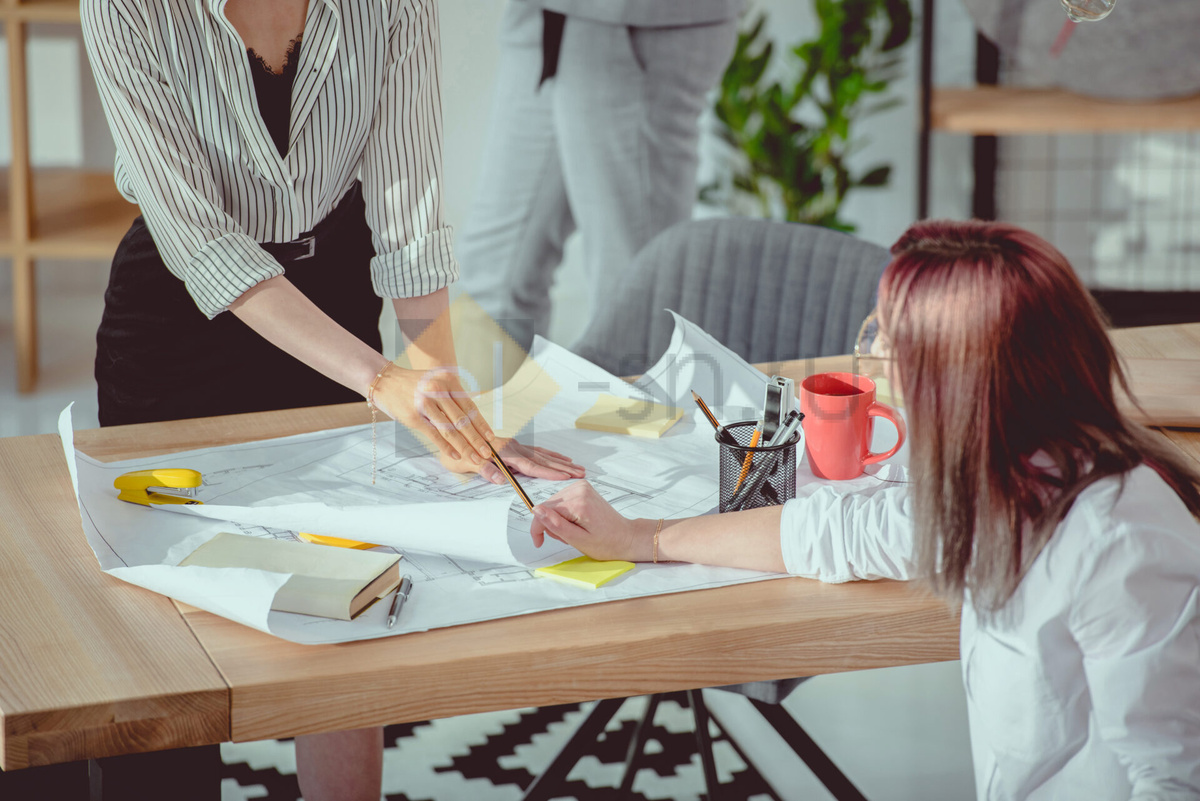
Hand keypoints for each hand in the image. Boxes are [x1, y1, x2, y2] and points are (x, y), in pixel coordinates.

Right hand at [372, 365, 494, 465]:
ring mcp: (425, 403)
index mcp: (448, 380)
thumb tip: (473, 419)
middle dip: (477, 439)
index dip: (481, 424)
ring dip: (465, 447)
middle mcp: (438, 390)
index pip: (470, 407)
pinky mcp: (414, 416)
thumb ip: (454, 397)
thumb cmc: (415, 385)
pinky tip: (456, 455)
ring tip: (475, 458)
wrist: (386, 381)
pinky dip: (447, 447)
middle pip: (462, 420)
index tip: (491, 438)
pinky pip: (434, 435)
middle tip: (487, 453)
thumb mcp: (437, 382)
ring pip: (450, 429)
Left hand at [439, 437, 585, 482]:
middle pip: (541, 459)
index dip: (548, 472)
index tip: (564, 476)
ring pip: (542, 455)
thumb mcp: (464, 463)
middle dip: (563, 467)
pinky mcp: (514, 446)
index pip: (529, 464)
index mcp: (502, 452)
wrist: (449, 433)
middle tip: (581, 473)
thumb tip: (500, 479)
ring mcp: (514, 445)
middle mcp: (511, 446)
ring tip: (577, 467)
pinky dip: (551, 455)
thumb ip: (483, 470)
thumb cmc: (455, 451)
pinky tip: (560, 458)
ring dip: (560, 462)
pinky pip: (536, 451)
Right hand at [530, 480, 654, 561]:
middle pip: (548, 506)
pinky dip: (564, 515)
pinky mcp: (582, 488)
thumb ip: (555, 525)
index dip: (538, 528)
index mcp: (578, 502)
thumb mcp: (578, 540)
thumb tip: (536, 510)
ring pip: (553, 504)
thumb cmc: (606, 543)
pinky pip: (562, 501)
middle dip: (551, 525)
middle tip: (567, 538)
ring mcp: (581, 486)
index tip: (539, 543)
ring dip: (558, 520)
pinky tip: (575, 523)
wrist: (625, 537)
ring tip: (573, 532)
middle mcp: (579, 489)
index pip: (543, 510)